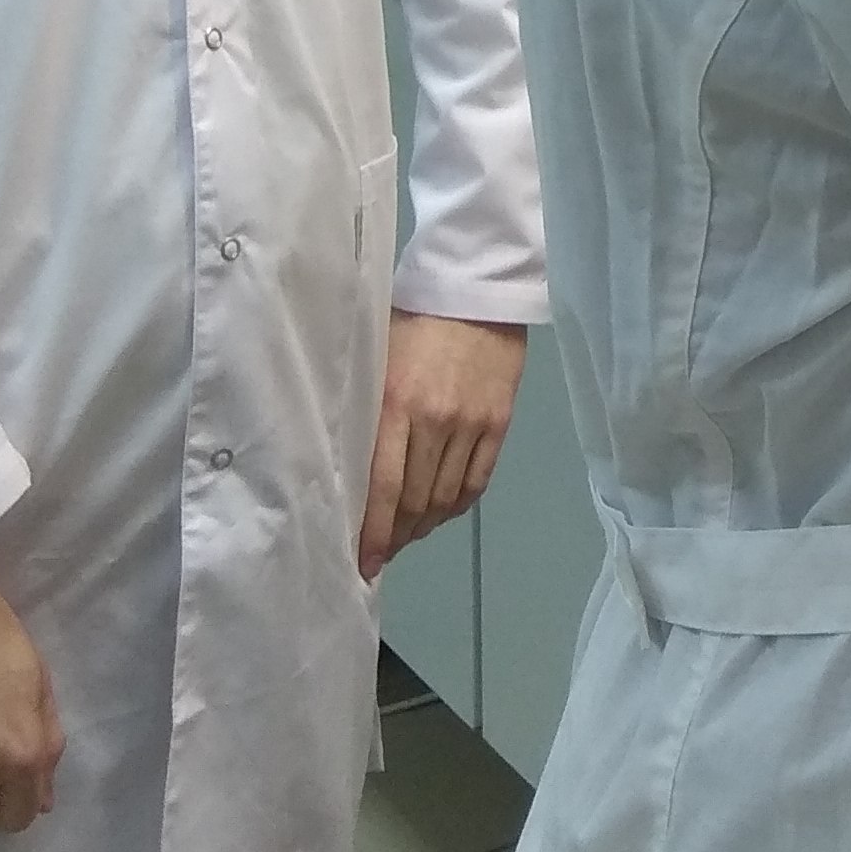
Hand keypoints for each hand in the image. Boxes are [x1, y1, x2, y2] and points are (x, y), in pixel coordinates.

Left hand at [360, 313, 527, 581]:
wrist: (477, 289)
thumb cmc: (413, 319)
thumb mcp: (377, 359)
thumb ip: (368, 411)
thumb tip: (351, 468)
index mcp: (396, 403)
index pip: (383, 486)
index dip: (373, 532)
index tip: (364, 562)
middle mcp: (434, 420)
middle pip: (414, 499)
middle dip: (396, 534)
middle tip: (383, 551)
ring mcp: (471, 423)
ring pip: (445, 496)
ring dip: (424, 524)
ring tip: (409, 534)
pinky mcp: (499, 422)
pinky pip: (476, 481)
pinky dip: (456, 505)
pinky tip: (442, 512)